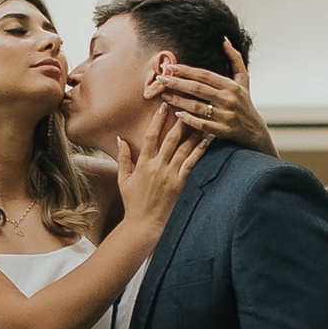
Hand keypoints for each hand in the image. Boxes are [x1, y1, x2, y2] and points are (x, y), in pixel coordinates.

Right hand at [119, 101, 206, 237]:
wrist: (143, 223)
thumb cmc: (132, 202)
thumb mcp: (123, 179)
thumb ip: (123, 158)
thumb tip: (120, 138)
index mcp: (143, 164)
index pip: (150, 136)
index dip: (157, 120)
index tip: (164, 106)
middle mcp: (157, 167)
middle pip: (170, 139)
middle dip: (179, 120)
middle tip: (186, 105)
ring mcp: (170, 175)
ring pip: (183, 149)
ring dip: (192, 132)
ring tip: (201, 118)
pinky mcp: (180, 184)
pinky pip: (191, 164)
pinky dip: (199, 151)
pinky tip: (207, 140)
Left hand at [147, 38, 272, 156]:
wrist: (255, 131)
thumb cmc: (245, 102)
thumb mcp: (243, 79)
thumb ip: (235, 58)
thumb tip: (224, 39)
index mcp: (231, 85)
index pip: (205, 75)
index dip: (186, 70)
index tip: (170, 67)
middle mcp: (229, 99)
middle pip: (198, 89)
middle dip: (177, 83)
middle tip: (161, 79)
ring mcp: (226, 116)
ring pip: (197, 107)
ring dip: (179, 101)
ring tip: (164, 96)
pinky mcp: (224, 131)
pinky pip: (202, 125)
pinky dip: (189, 120)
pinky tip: (177, 114)